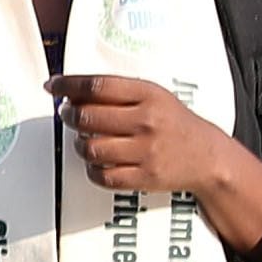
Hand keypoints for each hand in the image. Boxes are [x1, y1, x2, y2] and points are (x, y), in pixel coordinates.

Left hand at [45, 75, 261, 251]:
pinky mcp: (143, 177)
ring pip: (90, 148)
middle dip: (69, 115)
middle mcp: (146, 121)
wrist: (207, 157)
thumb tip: (72, 92)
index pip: (98, 86)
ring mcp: (145, 151)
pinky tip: (97, 161)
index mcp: (149, 95)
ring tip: (85, 139)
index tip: (53, 85)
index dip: (69, 85)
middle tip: (68, 113)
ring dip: (79, 144)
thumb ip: (119, 93)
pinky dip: (92, 169)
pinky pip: (101, 175)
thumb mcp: (154, 97)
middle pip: (88, 117)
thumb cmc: (174, 124)